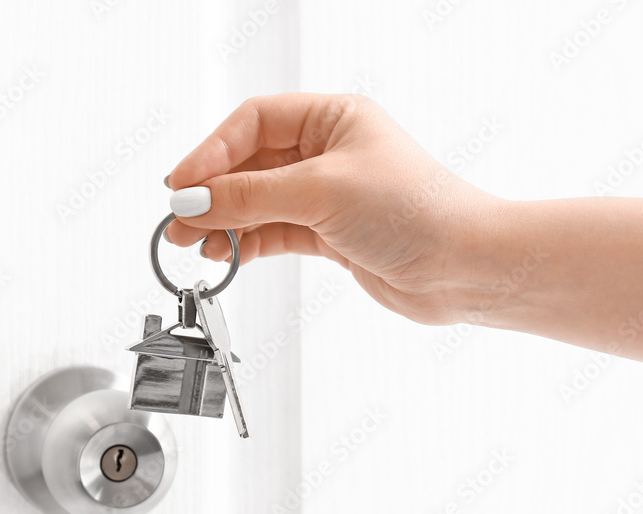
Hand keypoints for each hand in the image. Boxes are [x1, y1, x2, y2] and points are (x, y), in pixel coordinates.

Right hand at [165, 93, 501, 324]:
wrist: (463, 267)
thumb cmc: (417, 211)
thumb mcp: (321, 191)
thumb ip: (250, 196)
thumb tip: (194, 200)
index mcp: (334, 118)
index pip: (253, 122)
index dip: (211, 152)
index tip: (182, 184)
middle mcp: (331, 151)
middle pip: (252, 164)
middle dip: (213, 192)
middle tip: (179, 218)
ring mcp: (331, 195)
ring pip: (261, 202)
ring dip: (226, 221)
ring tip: (196, 243)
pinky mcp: (334, 235)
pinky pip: (277, 232)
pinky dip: (250, 242)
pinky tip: (228, 253)